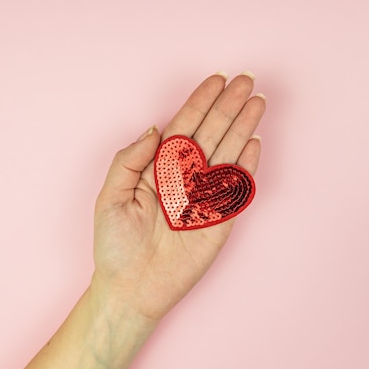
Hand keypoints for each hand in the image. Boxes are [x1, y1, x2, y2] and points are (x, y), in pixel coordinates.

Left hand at [91, 72, 265, 321]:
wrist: (131, 289)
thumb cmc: (116, 246)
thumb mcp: (110, 197)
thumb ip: (129, 160)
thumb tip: (155, 129)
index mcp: (159, 168)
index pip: (184, 127)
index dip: (200, 102)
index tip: (216, 79)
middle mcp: (185, 177)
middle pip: (211, 133)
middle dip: (229, 105)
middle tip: (246, 79)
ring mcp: (205, 197)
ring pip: (228, 153)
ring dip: (243, 126)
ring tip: (258, 102)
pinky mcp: (220, 219)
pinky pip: (236, 188)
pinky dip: (247, 165)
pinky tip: (255, 141)